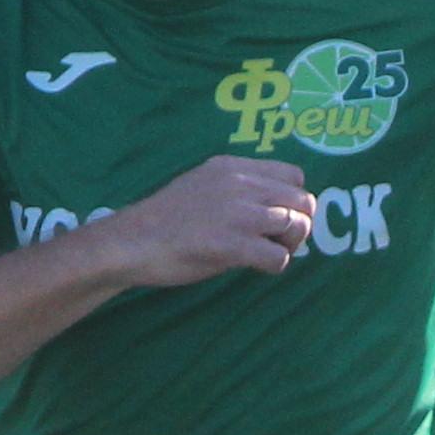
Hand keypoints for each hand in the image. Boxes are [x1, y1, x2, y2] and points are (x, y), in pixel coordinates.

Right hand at [84, 154, 317, 289]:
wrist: (132, 241)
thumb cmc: (166, 220)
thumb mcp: (202, 184)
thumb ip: (237, 188)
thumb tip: (272, 207)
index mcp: (232, 167)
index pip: (294, 176)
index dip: (293, 200)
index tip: (276, 218)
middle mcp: (240, 184)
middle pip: (303, 201)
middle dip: (299, 225)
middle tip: (277, 241)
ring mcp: (237, 214)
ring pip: (297, 226)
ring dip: (289, 246)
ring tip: (265, 253)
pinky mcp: (232, 244)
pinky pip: (279, 257)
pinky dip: (274, 266)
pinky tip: (254, 267)